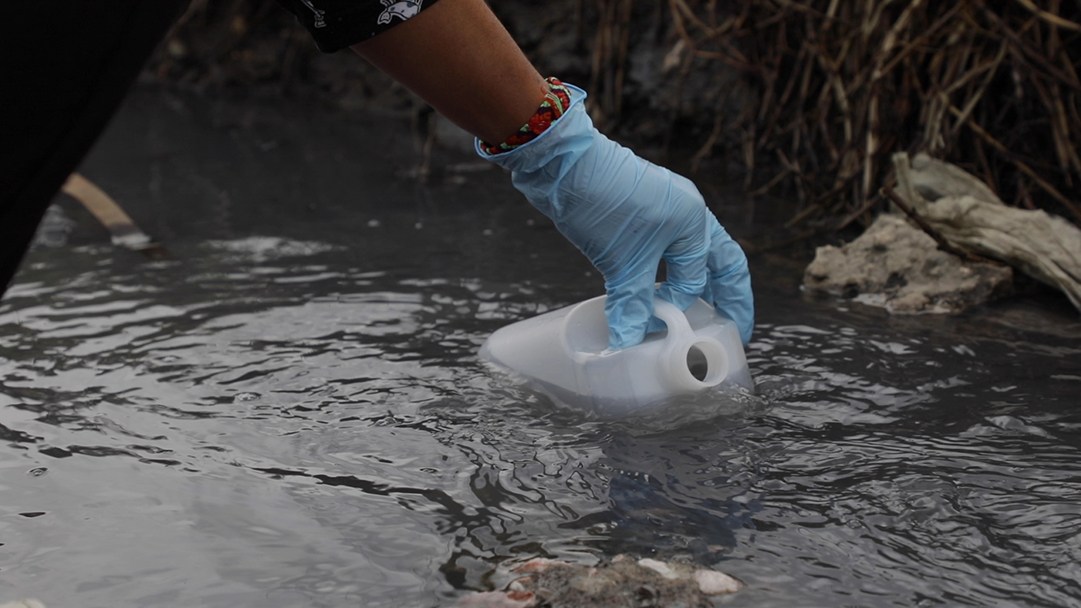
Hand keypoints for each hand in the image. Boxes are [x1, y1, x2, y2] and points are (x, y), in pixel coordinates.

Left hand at [477, 84, 752, 347]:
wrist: (562, 164)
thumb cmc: (600, 202)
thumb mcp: (621, 260)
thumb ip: (631, 303)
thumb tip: (629, 341)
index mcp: (694, 219)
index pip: (698, 278)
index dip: (680, 308)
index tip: (660, 330)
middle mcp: (688, 210)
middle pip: (721, 261)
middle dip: (728, 296)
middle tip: (733, 331)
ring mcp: (666, 206)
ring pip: (693, 253)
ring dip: (698, 283)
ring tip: (700, 314)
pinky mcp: (642, 209)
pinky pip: (667, 247)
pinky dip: (668, 271)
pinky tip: (659, 288)